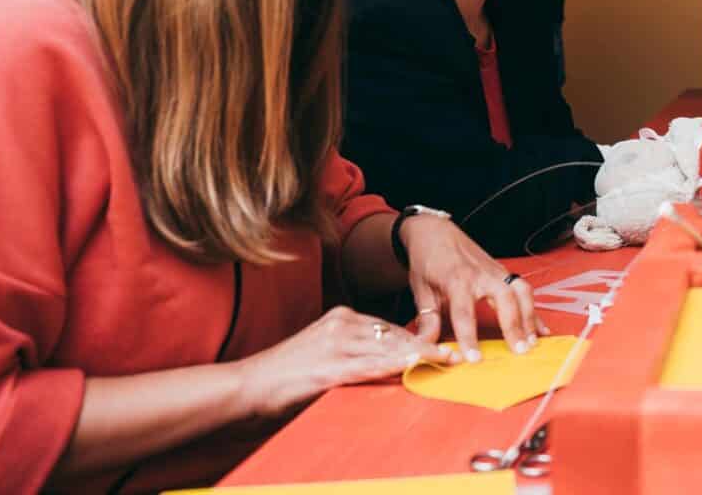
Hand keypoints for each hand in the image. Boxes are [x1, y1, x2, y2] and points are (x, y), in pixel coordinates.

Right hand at [234, 306, 442, 418]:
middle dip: (425, 345)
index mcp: (340, 317)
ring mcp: (335, 344)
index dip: (416, 338)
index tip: (439, 346)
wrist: (248, 384)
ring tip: (445, 360)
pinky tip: (412, 366)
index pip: (388, 327)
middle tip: (453, 353)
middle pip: (393, 334)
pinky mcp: (328, 367)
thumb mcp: (325, 354)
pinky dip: (393, 366)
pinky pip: (368, 366)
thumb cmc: (285, 373)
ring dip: (419, 355)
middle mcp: (340, 324)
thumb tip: (387, 363)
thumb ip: (354, 353)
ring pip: (386, 348)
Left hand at [403, 216, 549, 362]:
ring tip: (532, 342)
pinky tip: (541, 329)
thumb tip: (426, 349)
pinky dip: (534, 310)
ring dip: (529, 317)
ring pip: (521, 291)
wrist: (435, 231)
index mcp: (456, 280)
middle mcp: (481, 274)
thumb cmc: (427, 261)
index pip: (464, 312)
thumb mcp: (420, 291)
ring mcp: (496, 270)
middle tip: (519, 351)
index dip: (469, 337)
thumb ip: (427, 321)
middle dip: (514, 325)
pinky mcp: (503, 271)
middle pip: (504, 298)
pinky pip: (524, 289)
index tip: (475, 359)